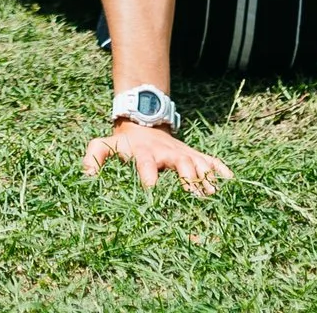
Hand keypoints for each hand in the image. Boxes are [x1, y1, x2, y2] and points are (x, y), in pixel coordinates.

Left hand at [82, 122, 230, 195]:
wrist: (143, 123)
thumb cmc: (124, 144)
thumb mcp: (105, 145)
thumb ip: (94, 156)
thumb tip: (86, 177)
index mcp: (145, 152)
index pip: (146, 163)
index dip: (148, 174)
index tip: (151, 188)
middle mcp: (166, 152)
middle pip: (179, 162)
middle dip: (186, 177)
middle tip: (193, 194)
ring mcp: (182, 152)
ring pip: (197, 162)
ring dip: (205, 177)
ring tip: (213, 194)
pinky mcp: (194, 154)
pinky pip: (210, 160)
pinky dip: (220, 169)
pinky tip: (231, 181)